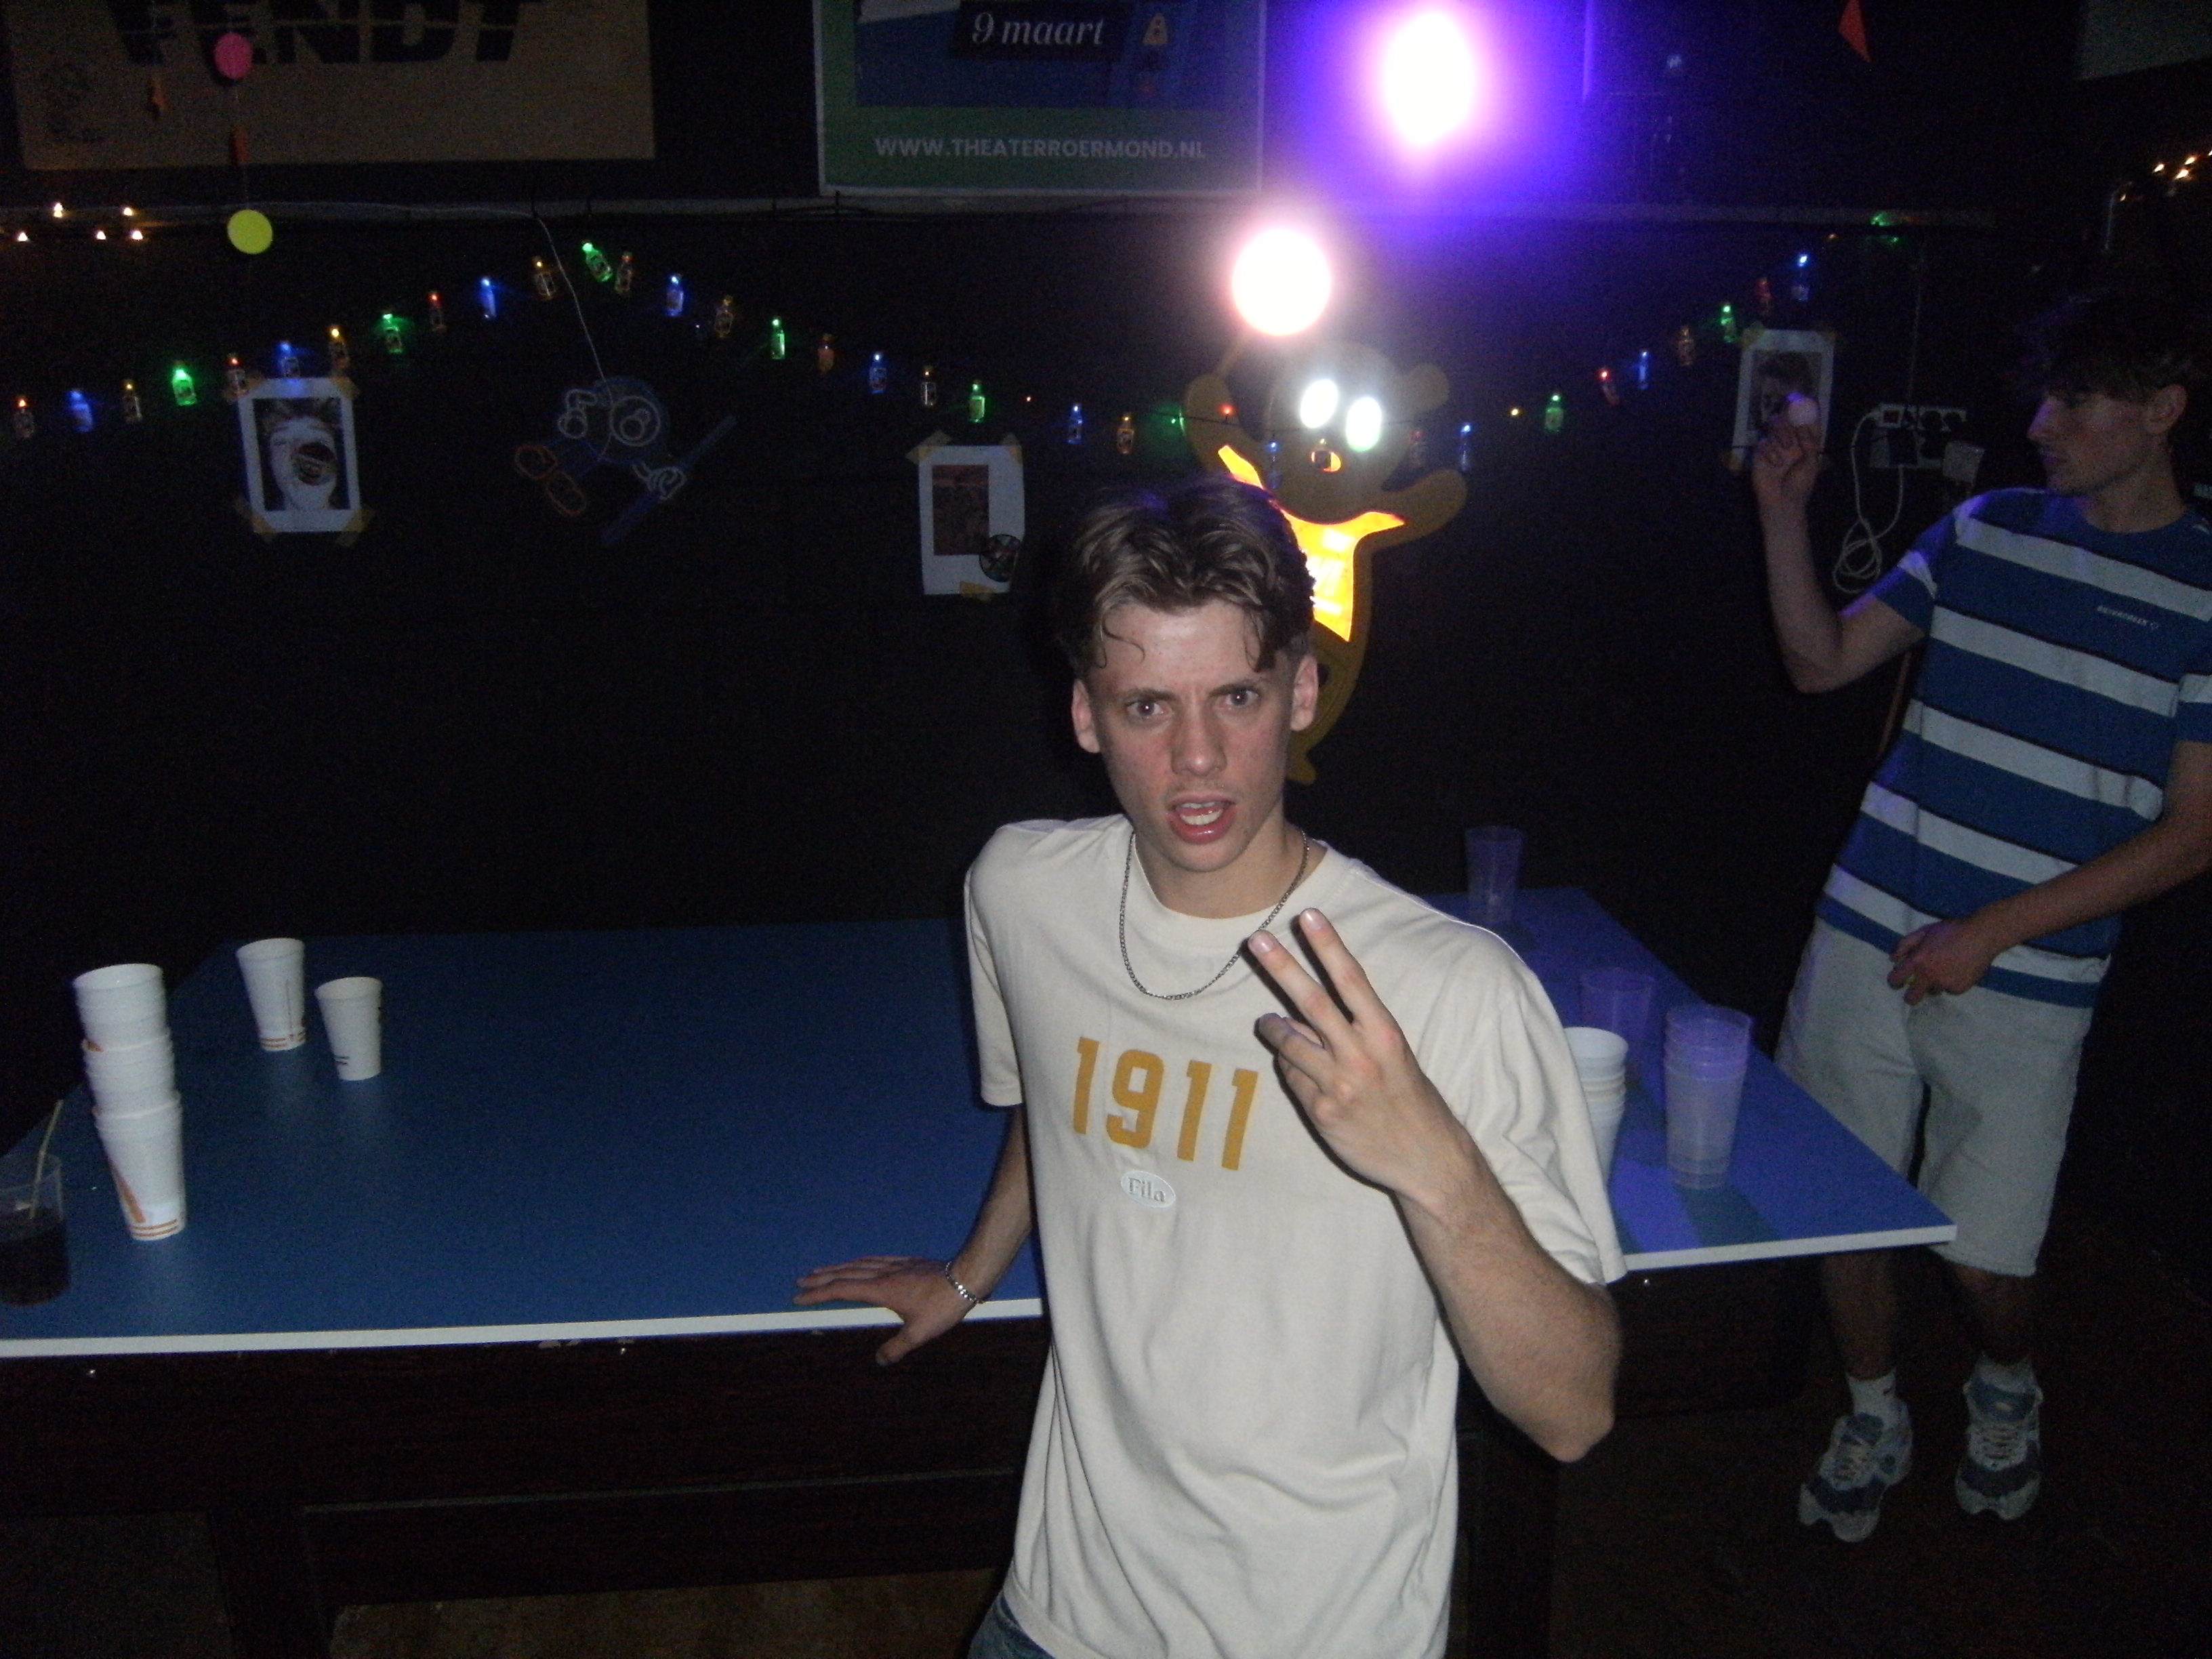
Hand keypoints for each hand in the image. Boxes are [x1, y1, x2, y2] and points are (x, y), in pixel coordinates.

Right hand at [792, 1255, 974, 1363]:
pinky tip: (859, 1263)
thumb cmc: (942, 1306)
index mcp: (881, 1290)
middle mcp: (884, 1274)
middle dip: (821, 1279)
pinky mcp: (907, 1262)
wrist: (966, 1277)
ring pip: (859, 1264)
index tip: (800, 1297)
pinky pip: (876, 1259)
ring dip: (838, 1268)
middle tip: (801, 1281)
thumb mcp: (919, 1333)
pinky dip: (860, 1262)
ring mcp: (895, 1265)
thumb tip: (879, 1361)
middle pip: (845, 1274)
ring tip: (822, 1271)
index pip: (842, 1290)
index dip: (819, 1294)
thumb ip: (896, 1348)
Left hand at [1248, 910, 1472, 1207]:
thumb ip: (1352, 1032)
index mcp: (1386, 1034)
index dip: (1329, 945)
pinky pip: (1293, 1078)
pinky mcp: (1322, 1112)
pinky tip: (1302, 1072)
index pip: (1352, 980)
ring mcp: (1339, 1085)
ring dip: (1273, 1027)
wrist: (1427, 1159)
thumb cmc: (1410, 1099)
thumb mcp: (1393, 1056)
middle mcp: (1361, 1055)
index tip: (1309, 915)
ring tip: (1266, 1022)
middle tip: (1257, 939)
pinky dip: (1291, 1069)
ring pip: (1290, 1043)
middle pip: (1312, 1002)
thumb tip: (1299, 1018)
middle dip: (1282, 967)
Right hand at [1751, 409, 1820, 515]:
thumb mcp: (1811, 464)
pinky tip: (1775, 463)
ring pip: (1774, 426)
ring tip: (1786, 446)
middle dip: (1790, 415)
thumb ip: (1809, 443)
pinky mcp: (1761, 455)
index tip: (1810, 400)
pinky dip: (1770, 451)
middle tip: (1791, 411)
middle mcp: (1790, 442)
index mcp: (1805, 444)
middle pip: (1788, 419)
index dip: (1808, 411)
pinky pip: (1763, 443)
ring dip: (1781, 431)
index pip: (1807, 423)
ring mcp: (1775, 447)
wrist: (1782, 504)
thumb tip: (1801, 426)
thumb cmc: (1800, 486)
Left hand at [1888, 918, 2002, 1002]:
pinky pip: (1950, 990)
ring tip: (1943, 971)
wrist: (1981, 936)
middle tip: (1913, 991)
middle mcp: (1929, 976)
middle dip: (1910, 996)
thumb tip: (1892, 959)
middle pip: (1912, 997)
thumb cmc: (1951, 930)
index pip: (1896, 979)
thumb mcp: (1924, 931)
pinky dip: (1950, 983)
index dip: (1893, 981)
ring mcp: (1945, 984)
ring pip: (1933, 991)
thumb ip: (1905, 944)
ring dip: (1934, 985)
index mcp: (1917, 961)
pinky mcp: (1959, 988)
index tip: (1896, 982)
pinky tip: (1957, 971)